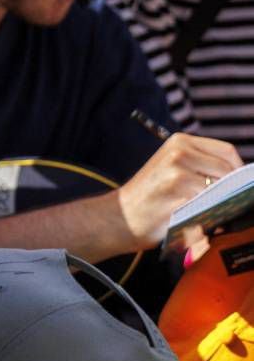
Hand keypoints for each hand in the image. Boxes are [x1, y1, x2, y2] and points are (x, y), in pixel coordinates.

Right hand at [117, 133, 244, 249]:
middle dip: (229, 190)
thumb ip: (201, 164)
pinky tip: (193, 218)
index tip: (237, 186)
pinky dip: (209, 215)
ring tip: (201, 211)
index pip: (227, 152)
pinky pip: (210, 204)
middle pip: (228, 170)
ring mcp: (178, 172)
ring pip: (222, 189)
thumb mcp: (172, 168)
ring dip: (218, 203)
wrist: (119, 218)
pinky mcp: (178, 194)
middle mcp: (179, 152)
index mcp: (180, 142)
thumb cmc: (150, 196)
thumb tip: (240, 175)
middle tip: (217, 204)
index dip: (238, 170)